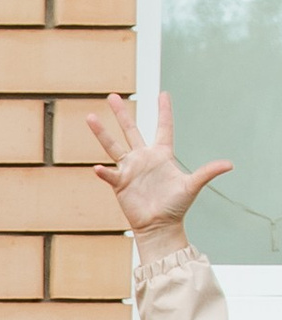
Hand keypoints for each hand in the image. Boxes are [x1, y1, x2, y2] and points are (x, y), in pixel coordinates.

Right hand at [88, 90, 229, 257]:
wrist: (160, 225)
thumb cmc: (176, 206)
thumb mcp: (193, 185)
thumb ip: (208, 172)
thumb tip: (229, 164)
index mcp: (162, 154)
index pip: (163, 127)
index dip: (164, 111)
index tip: (163, 94)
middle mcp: (143, 158)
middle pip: (130, 130)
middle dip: (121, 113)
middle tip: (112, 96)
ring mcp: (130, 170)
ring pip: (113, 146)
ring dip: (102, 133)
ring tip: (91, 117)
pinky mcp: (120, 184)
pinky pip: (109, 175)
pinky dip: (104, 172)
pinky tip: (97, 168)